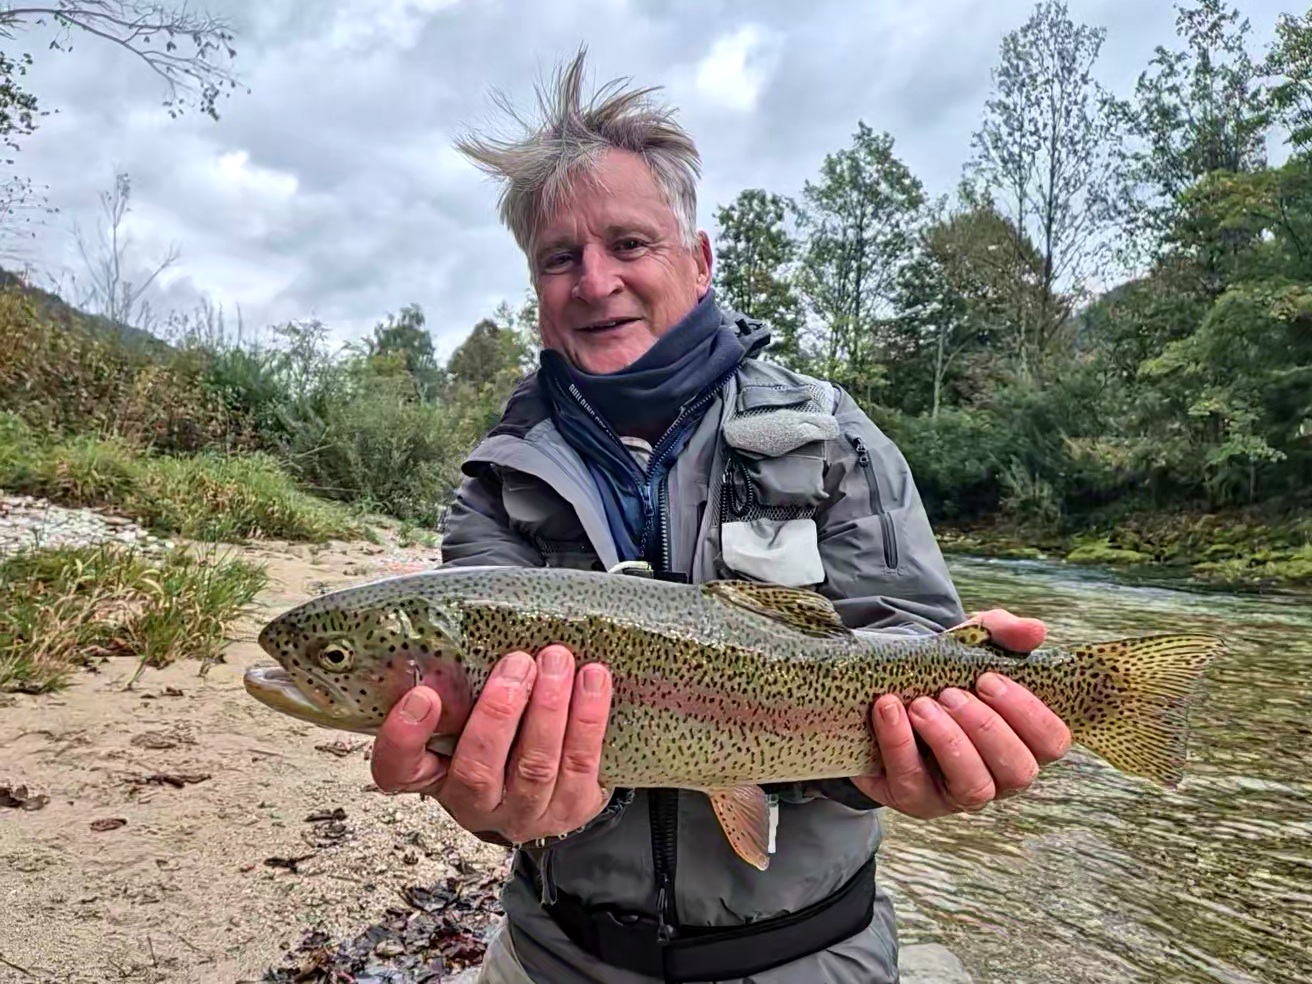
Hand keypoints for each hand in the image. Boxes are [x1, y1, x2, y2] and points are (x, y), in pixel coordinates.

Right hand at [368, 645, 613, 843]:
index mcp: (434, 775)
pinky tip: (592, 680)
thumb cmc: (502, 734)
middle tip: (518, 664)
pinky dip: (587, 718)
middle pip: (477, 770)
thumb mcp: (467, 708)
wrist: (553, 788)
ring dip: (548, 710)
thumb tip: (432, 597)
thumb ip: (451, 670)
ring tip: (557, 662)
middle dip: (499, 713)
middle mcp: (474, 802)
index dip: (404, 738)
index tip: (423, 696)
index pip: (398, 770)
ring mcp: (524, 812)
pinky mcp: (572, 807)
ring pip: (535, 767)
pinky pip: (581, 763)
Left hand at [850, 608, 1071, 818]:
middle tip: (951, 693)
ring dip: (950, 741)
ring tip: (922, 705)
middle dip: (986, 727)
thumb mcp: (968, 648)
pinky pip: (914, 783)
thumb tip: (1036, 631)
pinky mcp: (915, 799)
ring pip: (975, 787)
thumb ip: (1003, 633)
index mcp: (1023, 741)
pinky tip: (890, 709)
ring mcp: (958, 794)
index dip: (1029, 714)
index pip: (1053, 742)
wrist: (881, 693)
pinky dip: (900, 743)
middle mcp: (999, 776)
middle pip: (1019, 771)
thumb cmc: (941, 677)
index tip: (989, 679)